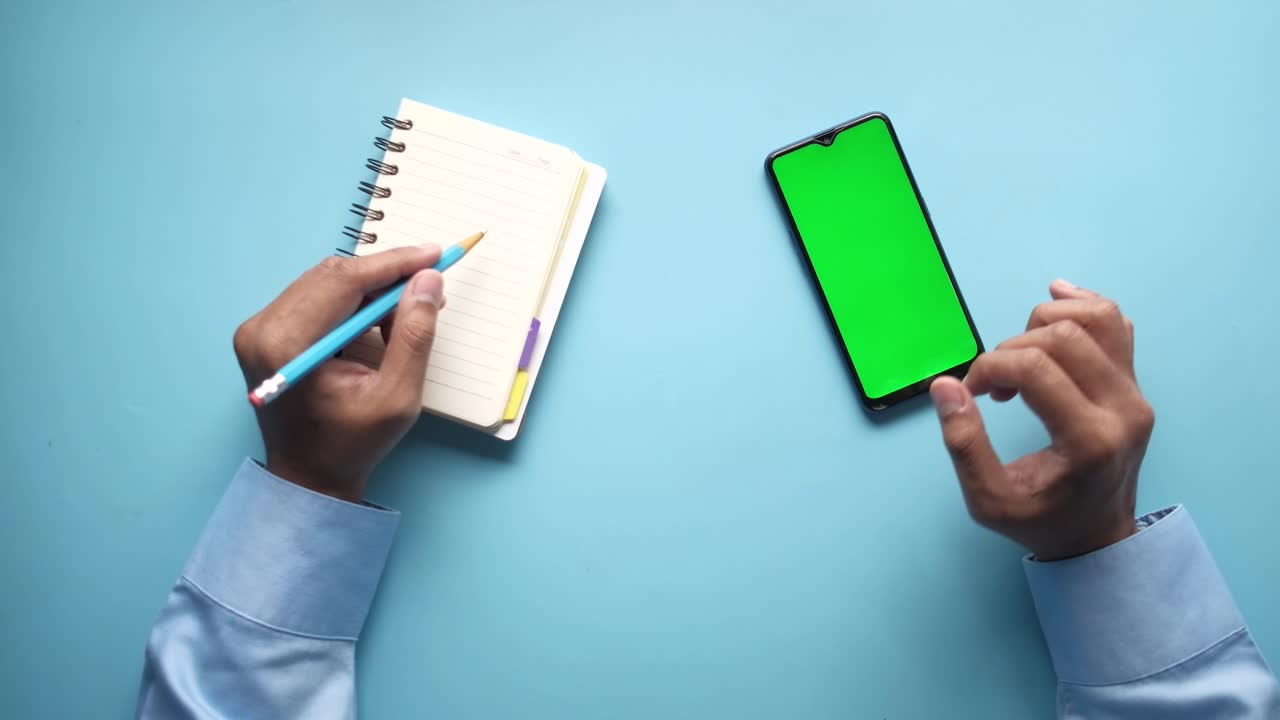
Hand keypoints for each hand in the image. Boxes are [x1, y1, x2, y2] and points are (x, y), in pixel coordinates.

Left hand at [233, 247, 444, 502]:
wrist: (307, 477)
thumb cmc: (351, 444)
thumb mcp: (397, 398)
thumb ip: (413, 337)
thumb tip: (427, 282)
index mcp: (287, 345)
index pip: (343, 282)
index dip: (393, 264)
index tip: (434, 254)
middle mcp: (262, 329)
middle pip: (332, 275)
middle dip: (385, 274)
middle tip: (428, 281)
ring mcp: (258, 329)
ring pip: (324, 281)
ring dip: (370, 286)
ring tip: (408, 305)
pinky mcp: (265, 332)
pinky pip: (315, 296)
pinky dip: (352, 299)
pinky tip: (379, 316)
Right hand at [930, 280, 1154, 560]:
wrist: (1098, 537)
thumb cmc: (1042, 523)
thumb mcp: (988, 501)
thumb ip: (963, 444)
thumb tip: (945, 385)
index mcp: (1090, 441)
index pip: (1036, 368)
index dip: (990, 367)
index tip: (971, 392)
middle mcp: (1124, 410)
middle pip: (1064, 335)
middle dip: (1012, 347)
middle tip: (995, 385)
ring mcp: (1137, 394)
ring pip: (1098, 318)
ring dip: (1046, 322)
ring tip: (1022, 355)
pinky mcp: (1136, 385)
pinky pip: (1116, 325)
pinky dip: (1082, 306)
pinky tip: (1054, 304)